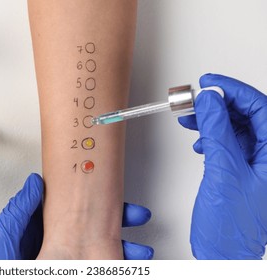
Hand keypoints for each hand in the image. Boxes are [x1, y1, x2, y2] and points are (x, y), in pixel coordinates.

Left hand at [0, 173, 153, 259]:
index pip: (78, 212)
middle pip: (95, 231)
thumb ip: (22, 208)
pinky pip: (98, 265)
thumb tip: (36, 182)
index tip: (115, 198)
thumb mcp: (5, 233)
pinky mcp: (74, 269)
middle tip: (137, 216)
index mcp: (44, 231)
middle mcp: (58, 246)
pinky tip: (128, 263)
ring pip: (101, 252)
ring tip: (140, 250)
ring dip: (123, 249)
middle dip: (119, 223)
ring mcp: (66, 260)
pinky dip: (114, 264)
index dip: (98, 205)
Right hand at [179, 74, 266, 258]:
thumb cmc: (232, 225)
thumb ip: (217, 131)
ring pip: (235, 127)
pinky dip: (210, 136)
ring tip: (191, 117)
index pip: (261, 107)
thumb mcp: (224, 171)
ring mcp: (256, 163)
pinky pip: (227, 142)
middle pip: (248, 115)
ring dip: (211, 120)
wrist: (223, 252)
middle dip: (219, 105)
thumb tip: (211, 101)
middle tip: (196, 100)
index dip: (234, 90)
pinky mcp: (240, 169)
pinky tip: (199, 140)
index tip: (210, 83)